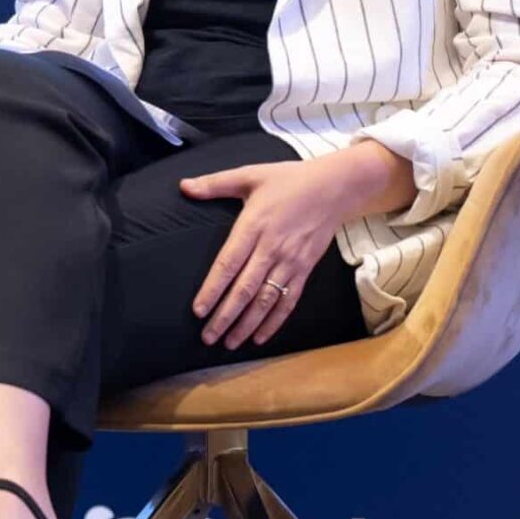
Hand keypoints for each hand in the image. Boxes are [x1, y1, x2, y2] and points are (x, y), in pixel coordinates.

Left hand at [182, 153, 371, 350]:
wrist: (335, 187)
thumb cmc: (289, 180)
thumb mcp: (250, 175)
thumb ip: (215, 183)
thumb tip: (183, 186)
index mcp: (253, 226)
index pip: (228, 264)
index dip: (213, 289)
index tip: (198, 310)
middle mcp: (272, 249)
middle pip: (245, 290)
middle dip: (225, 316)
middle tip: (208, 337)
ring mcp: (290, 262)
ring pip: (267, 300)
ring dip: (248, 324)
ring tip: (229, 343)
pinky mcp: (305, 269)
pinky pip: (289, 300)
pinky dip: (275, 321)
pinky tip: (261, 337)